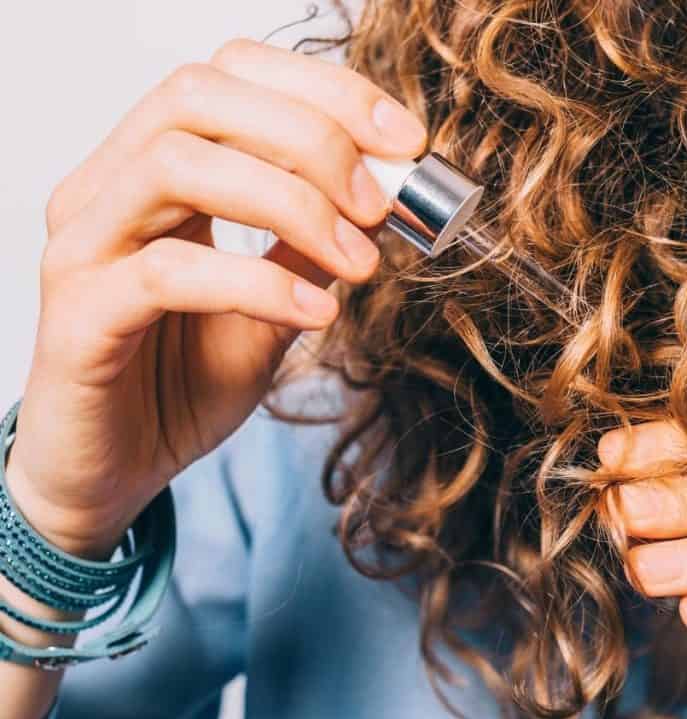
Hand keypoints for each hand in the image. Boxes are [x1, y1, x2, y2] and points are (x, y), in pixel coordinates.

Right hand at [9, 40, 425, 556]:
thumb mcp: (274, 308)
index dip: (324, 91)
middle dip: (311, 138)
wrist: (116, 473)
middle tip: (383, 204)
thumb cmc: (183, 386)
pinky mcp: (78, 316)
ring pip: (176, 166)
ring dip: (289, 203)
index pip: (229, 76)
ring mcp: (84, 247)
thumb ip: (313, 248)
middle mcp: (107, 190)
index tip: (407, 140)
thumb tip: (383, 196)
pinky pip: (166, 273)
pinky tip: (313, 312)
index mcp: (152, 172)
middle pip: (199, 99)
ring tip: (357, 262)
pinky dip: (255, 283)